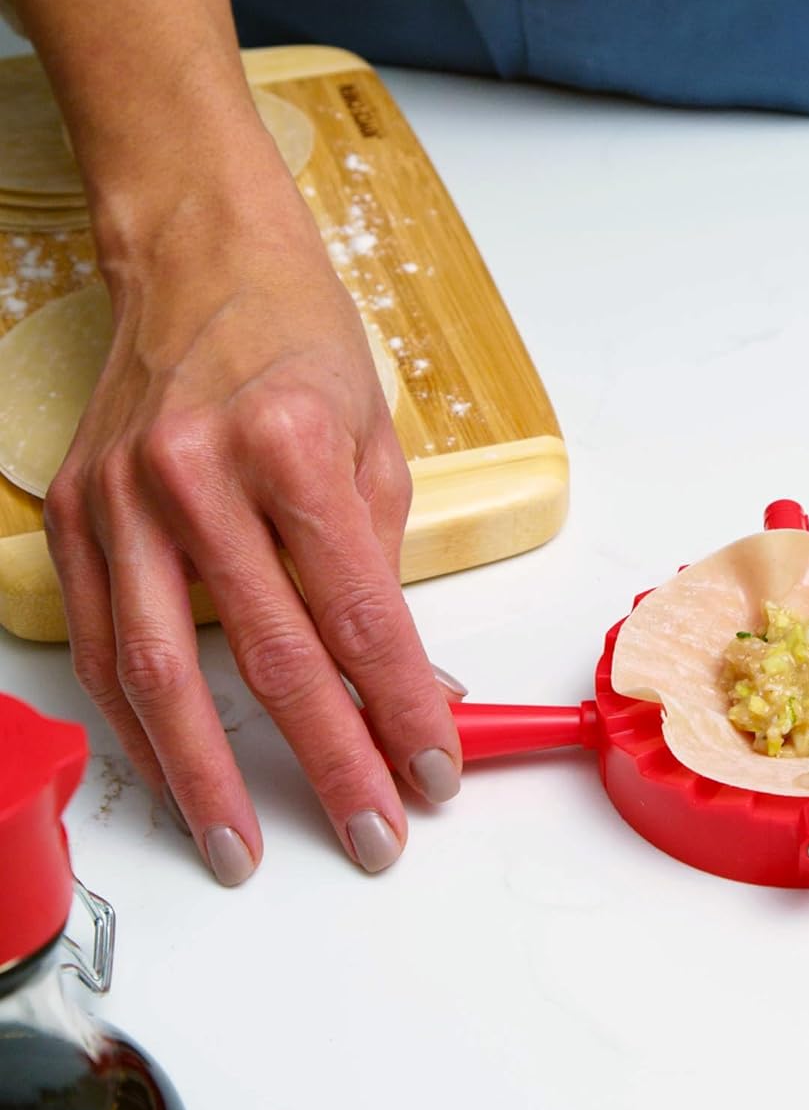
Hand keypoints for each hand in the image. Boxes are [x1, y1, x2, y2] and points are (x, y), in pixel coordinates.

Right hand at [44, 126, 460, 883]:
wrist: (200, 262)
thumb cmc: (301, 340)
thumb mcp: (374, 437)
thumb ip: (383, 562)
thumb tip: (405, 674)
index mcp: (292, 448)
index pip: (359, 615)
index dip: (401, 707)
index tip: (433, 769)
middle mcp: (196, 476)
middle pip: (272, 658)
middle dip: (329, 761)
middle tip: (369, 835)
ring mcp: (121, 499)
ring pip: (165, 674)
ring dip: (209, 776)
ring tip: (246, 848)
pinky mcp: (74, 515)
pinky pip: (106, 643)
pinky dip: (139, 721)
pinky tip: (173, 773)